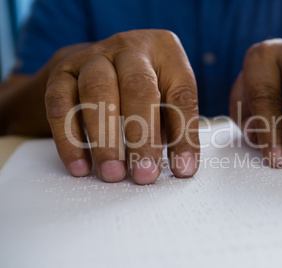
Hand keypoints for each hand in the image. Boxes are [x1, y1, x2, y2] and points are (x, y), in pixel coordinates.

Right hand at [45, 30, 199, 183]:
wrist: (100, 61)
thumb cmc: (145, 84)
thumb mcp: (168, 95)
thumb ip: (175, 124)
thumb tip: (181, 167)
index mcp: (165, 51)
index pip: (181, 95)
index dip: (184, 135)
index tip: (182, 169)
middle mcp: (130, 48)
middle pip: (138, 87)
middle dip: (142, 137)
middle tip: (144, 174)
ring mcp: (93, 56)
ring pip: (96, 92)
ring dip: (105, 139)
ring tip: (113, 173)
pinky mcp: (62, 73)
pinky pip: (61, 105)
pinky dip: (70, 139)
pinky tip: (81, 166)